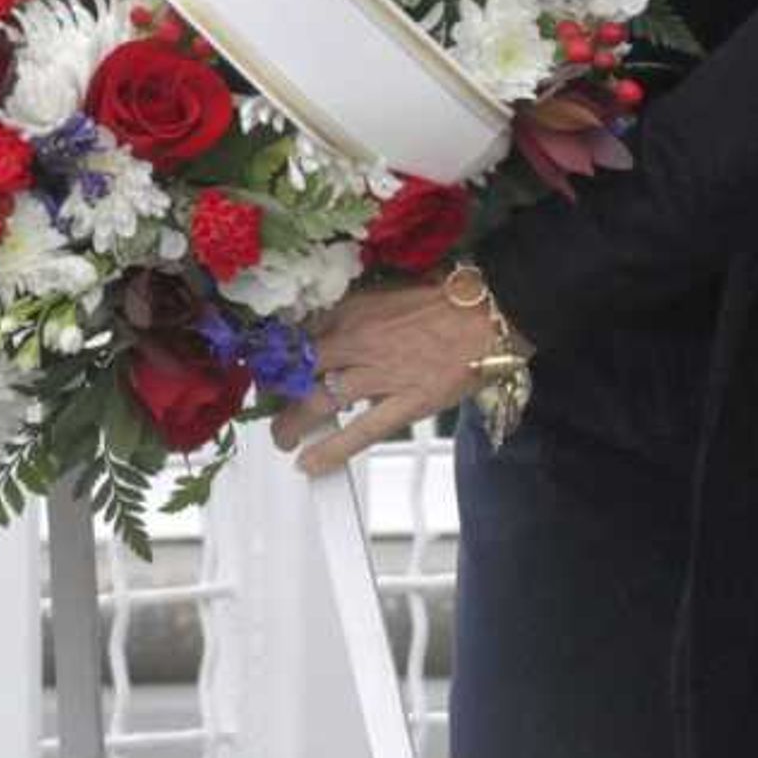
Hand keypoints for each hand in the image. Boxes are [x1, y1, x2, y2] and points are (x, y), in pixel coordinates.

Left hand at [271, 277, 498, 475]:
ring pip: (319, 401)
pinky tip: (310, 463)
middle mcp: (358, 340)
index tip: (269, 367)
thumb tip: (330, 328)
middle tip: (267, 405)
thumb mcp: (388, 294)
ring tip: (282, 438)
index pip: (299, 334)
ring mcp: (380, 374)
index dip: (279, 355)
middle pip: (299, 369)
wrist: (490, 314)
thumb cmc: (445, 301)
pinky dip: (332, 450)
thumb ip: (356, 312)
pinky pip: (361, 432)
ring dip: (293, 423)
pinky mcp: (406, 402)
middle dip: (276, 391)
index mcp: (353, 310)